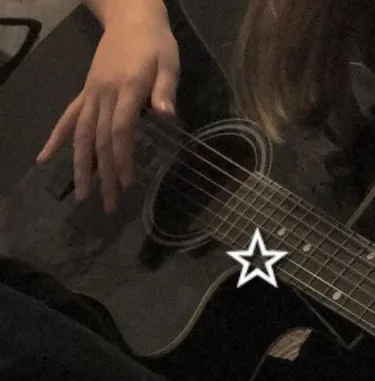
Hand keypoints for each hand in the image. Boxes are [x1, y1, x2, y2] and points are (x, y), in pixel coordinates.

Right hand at [37, 15, 179, 212]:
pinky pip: (68, 117)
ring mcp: (91, 95)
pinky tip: (44, 158)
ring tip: (80, 195)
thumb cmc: (156, 44)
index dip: (122, 158)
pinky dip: (56, 138)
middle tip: (108, 206)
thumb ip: (166, 89)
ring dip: (80, 166)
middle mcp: (104, 95)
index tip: (126, 184)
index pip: (120, 131)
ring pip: (81, 135)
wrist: (131, 18)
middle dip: (104, 176)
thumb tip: (168, 116)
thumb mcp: (169, 62)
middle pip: (100, 140)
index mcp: (127, 90)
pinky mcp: (86, 93)